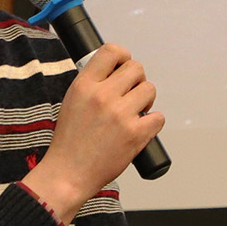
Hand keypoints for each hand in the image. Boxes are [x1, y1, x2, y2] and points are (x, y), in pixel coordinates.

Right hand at [23, 43, 162, 223]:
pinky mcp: (135, 134)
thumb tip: (115, 71)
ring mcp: (120, 115)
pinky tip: (140, 128)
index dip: (123, 57)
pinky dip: (152, 122)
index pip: (112, 51)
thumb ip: (92, 84)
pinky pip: (158, 117)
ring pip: (150, 89)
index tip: (123, 66)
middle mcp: (102, 96)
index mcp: (84, 85)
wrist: (68, 174)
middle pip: (136, 68)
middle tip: (130, 94)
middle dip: (136, 80)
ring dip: (146, 100)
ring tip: (134, 112)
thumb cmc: (70, 142)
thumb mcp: (72, 101)